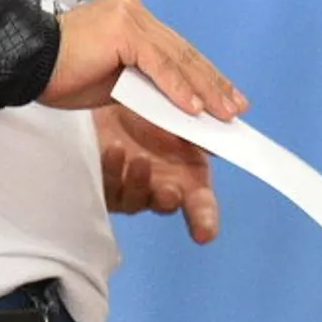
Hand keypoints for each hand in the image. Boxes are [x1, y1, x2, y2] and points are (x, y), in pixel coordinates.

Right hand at [40, 0, 246, 119]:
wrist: (25, 63)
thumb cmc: (62, 74)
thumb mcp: (114, 82)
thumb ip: (145, 85)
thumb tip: (182, 107)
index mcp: (130, 17)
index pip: (175, 49)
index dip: (203, 75)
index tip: (225, 98)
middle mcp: (133, 9)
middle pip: (181, 51)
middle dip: (212, 82)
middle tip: (235, 108)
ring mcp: (129, 16)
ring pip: (175, 57)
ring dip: (202, 89)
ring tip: (222, 113)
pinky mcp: (122, 29)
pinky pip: (158, 64)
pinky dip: (178, 87)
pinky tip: (194, 109)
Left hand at [95, 105, 220, 243]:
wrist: (111, 87)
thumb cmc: (150, 98)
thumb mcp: (176, 104)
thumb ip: (196, 120)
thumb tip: (218, 136)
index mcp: (188, 170)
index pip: (202, 204)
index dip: (205, 220)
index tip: (205, 234)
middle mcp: (161, 183)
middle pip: (169, 205)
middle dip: (169, 201)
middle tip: (171, 191)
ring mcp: (131, 186)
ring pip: (135, 199)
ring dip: (140, 183)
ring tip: (140, 159)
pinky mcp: (103, 181)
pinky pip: (107, 185)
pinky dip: (113, 169)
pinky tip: (114, 149)